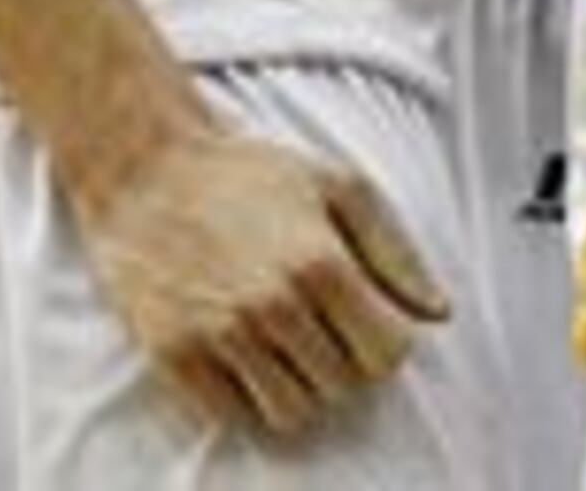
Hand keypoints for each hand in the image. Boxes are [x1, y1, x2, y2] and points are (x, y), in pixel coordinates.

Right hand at [78, 121, 450, 438]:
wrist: (145, 168)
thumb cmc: (248, 171)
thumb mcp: (339, 186)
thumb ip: (397, 253)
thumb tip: (439, 314)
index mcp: (321, 262)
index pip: (387, 355)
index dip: (384, 342)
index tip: (364, 321)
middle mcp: (273, 305)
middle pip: (343, 387)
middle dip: (341, 360)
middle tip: (317, 323)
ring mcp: (221, 336)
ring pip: (293, 412)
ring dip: (297, 385)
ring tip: (281, 340)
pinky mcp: (176, 357)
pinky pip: (234, 418)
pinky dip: (246, 397)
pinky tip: (242, 353)